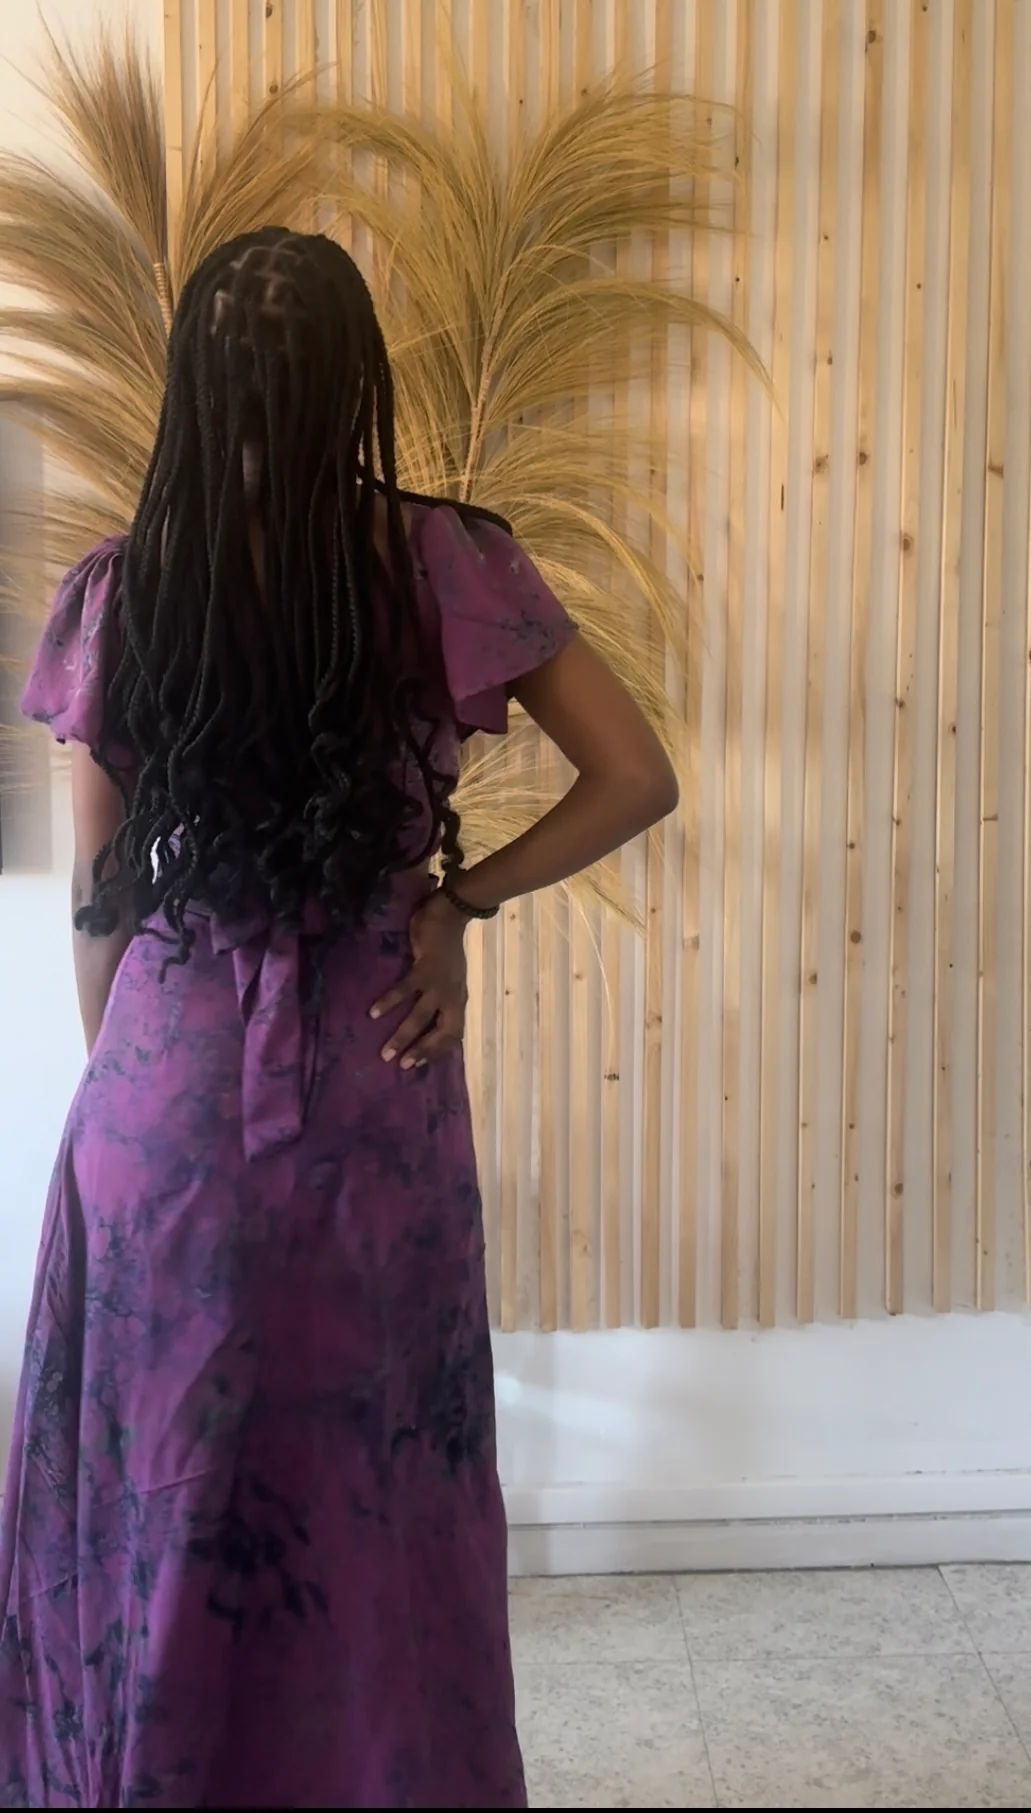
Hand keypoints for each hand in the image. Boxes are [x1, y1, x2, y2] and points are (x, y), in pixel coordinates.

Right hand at [370, 890, 467, 1068]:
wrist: (451, 914)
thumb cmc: (446, 947)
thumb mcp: (450, 977)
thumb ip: (442, 996)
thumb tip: (425, 1018)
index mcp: (458, 999)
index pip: (454, 1035)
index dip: (437, 1051)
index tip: (417, 1064)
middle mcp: (452, 995)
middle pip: (442, 1032)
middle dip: (422, 1051)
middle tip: (401, 1065)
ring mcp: (440, 982)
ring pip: (422, 1016)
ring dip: (403, 1035)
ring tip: (386, 1051)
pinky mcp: (426, 967)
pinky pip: (406, 990)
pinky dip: (390, 1001)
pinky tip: (374, 1012)